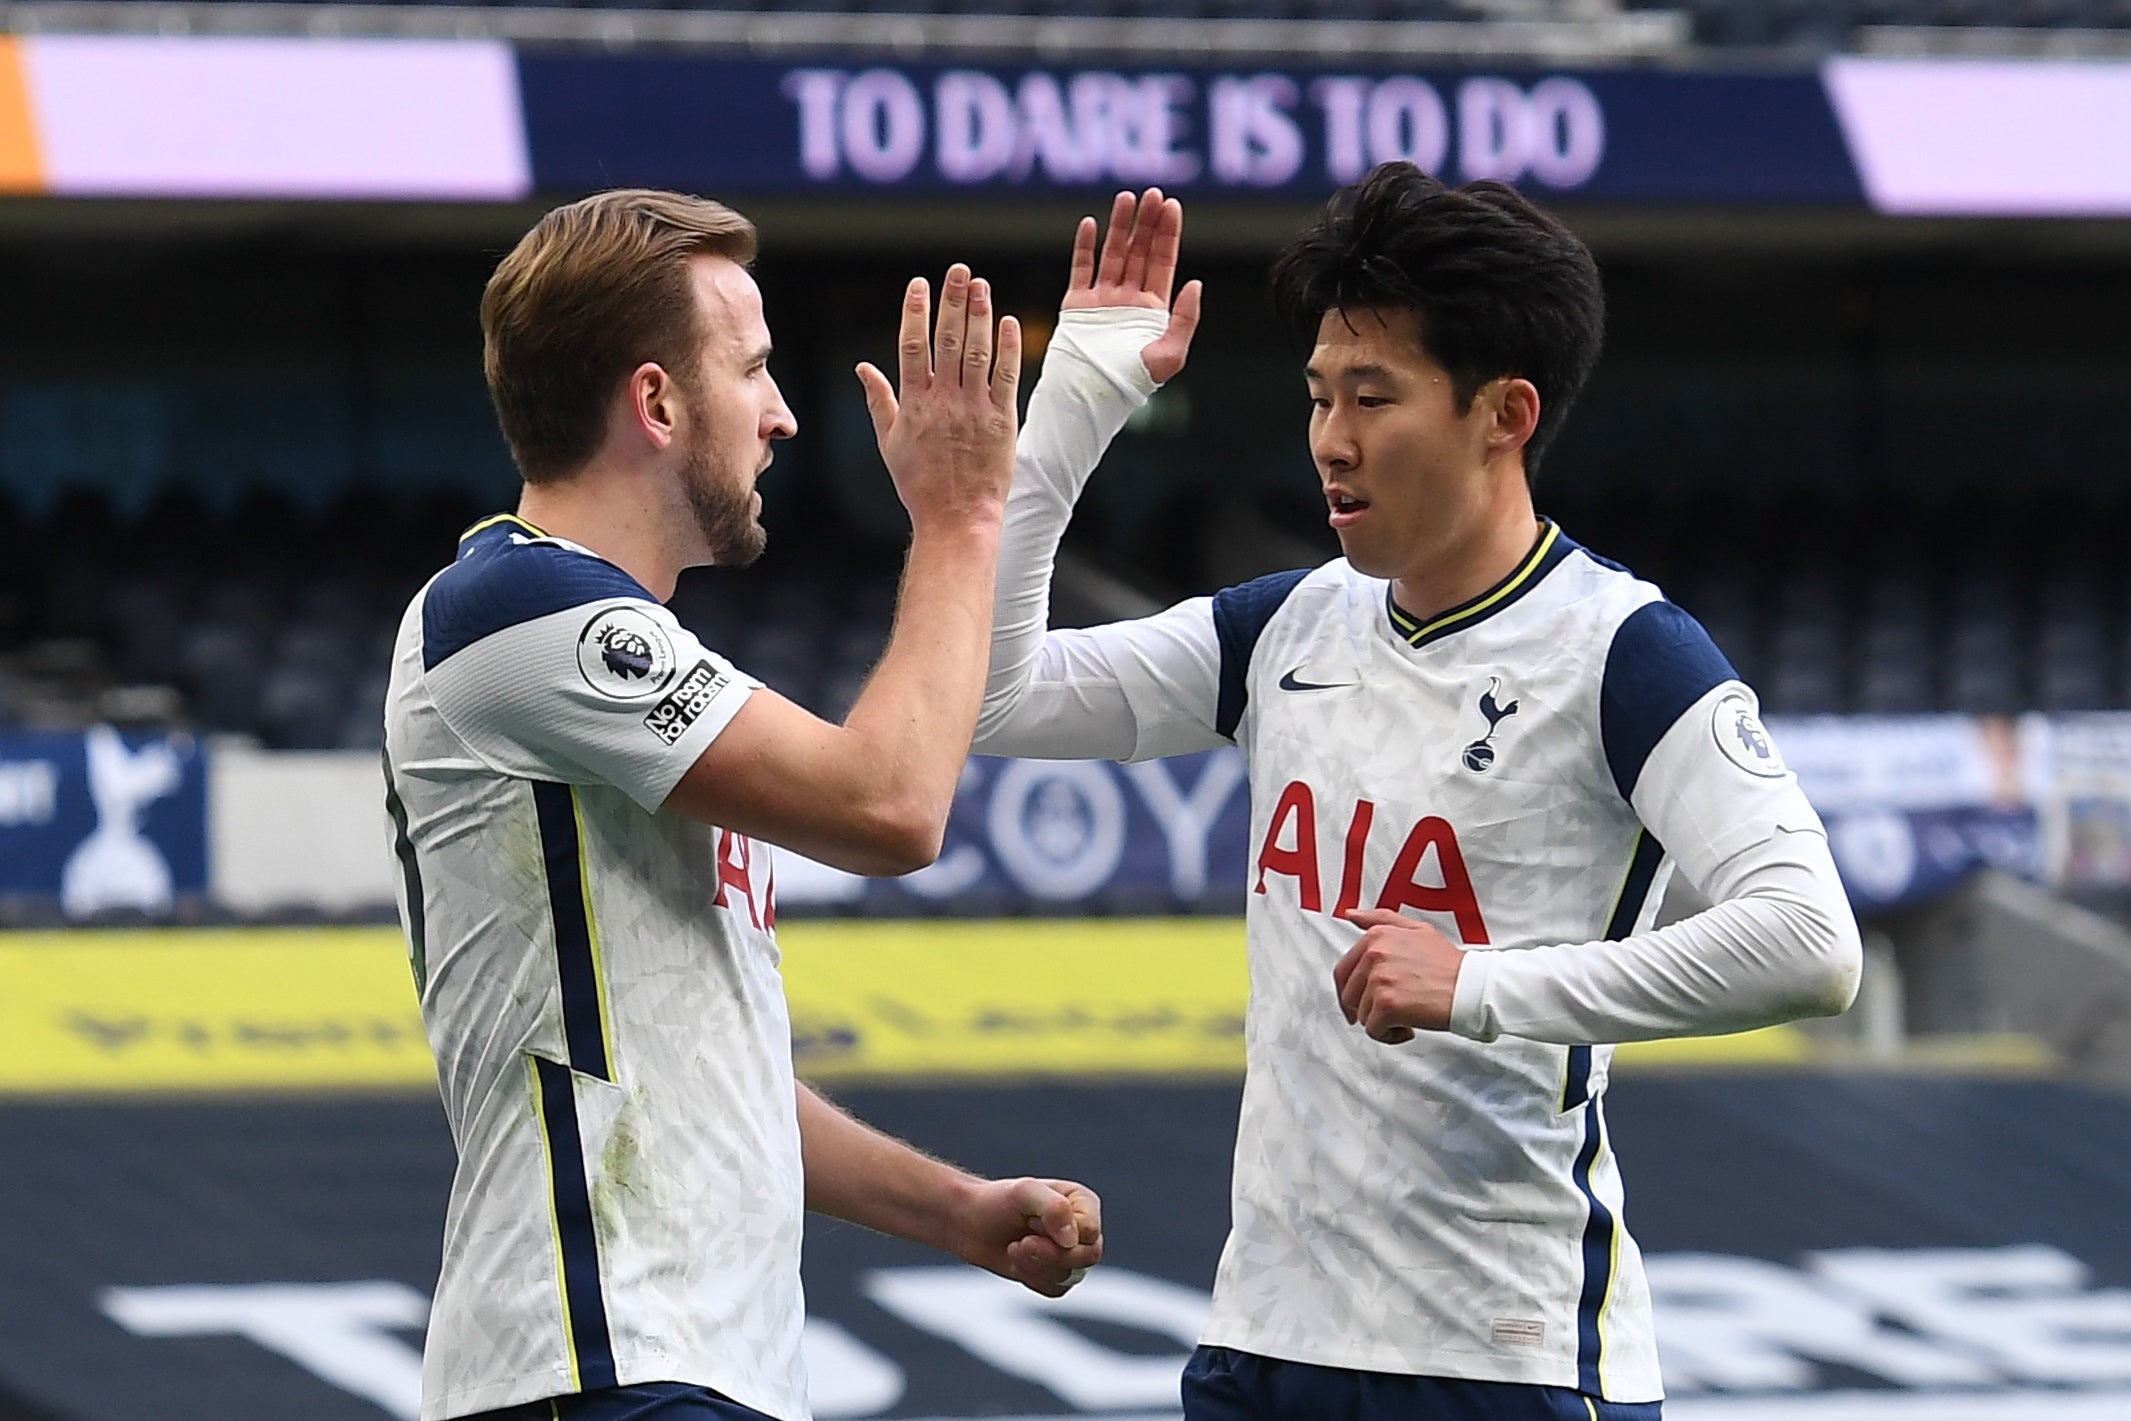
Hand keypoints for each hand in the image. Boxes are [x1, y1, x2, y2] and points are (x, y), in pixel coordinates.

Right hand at [856, 264, 1021, 529]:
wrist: (956, 518)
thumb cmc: (920, 484)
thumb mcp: (890, 442)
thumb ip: (879, 400)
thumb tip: (862, 367)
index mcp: (914, 404)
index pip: (912, 347)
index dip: (916, 312)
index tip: (919, 284)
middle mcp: (944, 402)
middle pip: (947, 341)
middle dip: (952, 302)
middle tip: (958, 270)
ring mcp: (974, 410)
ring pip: (977, 353)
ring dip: (980, 316)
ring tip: (982, 285)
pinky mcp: (1001, 422)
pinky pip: (1006, 378)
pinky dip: (1008, 349)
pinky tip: (1008, 323)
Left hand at [954, 1175, 1103, 1298]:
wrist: (971, 1223)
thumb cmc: (997, 1202)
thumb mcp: (1024, 1192)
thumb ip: (1054, 1208)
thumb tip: (1073, 1240)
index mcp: (1082, 1202)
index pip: (1090, 1232)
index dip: (1060, 1234)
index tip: (1031, 1221)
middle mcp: (1082, 1228)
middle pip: (1088, 1257)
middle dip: (1049, 1254)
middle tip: (1022, 1242)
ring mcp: (1071, 1253)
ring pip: (1071, 1276)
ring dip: (1036, 1265)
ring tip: (1015, 1247)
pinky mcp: (1056, 1275)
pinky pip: (1057, 1290)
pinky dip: (1033, 1279)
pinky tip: (1018, 1261)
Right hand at [1062, 188, 1202, 384]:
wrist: (1093, 395)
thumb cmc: (1134, 382)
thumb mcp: (1171, 355)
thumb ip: (1185, 319)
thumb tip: (1195, 283)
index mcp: (1153, 309)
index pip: (1163, 262)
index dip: (1168, 234)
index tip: (1172, 206)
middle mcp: (1128, 299)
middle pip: (1140, 251)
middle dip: (1147, 222)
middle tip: (1152, 193)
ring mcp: (1102, 299)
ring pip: (1113, 253)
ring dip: (1120, 226)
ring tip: (1126, 197)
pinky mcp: (1077, 304)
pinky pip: (1081, 269)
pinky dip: (1084, 246)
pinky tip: (1091, 223)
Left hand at [1332, 908, 1465, 1043]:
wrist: (1472, 987)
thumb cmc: (1449, 964)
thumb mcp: (1416, 930)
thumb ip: (1381, 920)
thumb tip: (1351, 914)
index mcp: (1377, 937)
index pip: (1343, 970)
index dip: (1350, 991)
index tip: (1359, 1002)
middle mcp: (1375, 955)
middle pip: (1349, 995)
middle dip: (1366, 1008)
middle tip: (1388, 1012)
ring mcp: (1379, 980)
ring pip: (1361, 1014)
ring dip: (1381, 1022)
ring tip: (1406, 1016)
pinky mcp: (1387, 1005)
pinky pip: (1373, 1030)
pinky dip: (1389, 1036)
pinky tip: (1407, 1028)